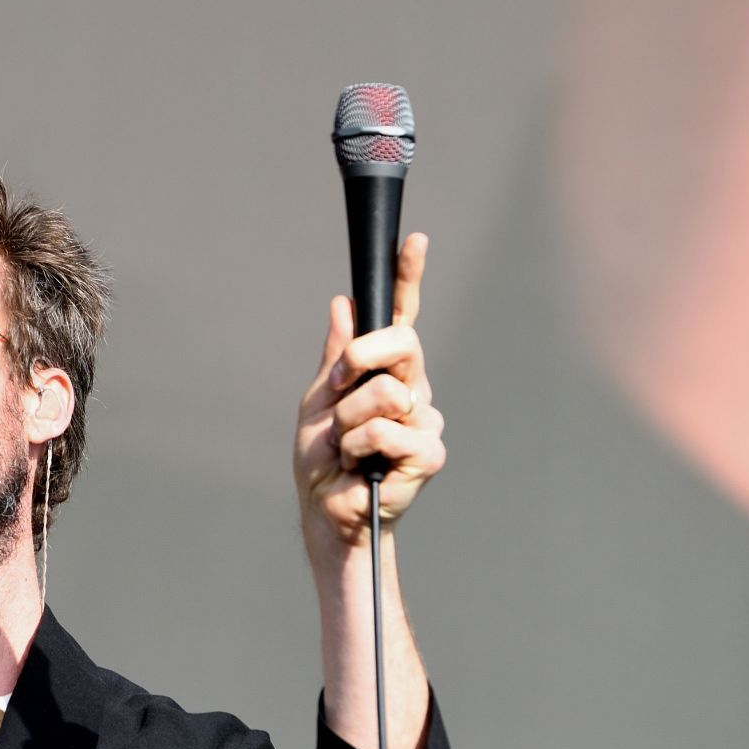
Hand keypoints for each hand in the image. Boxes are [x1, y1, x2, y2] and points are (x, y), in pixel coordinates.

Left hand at [294, 233, 446, 548]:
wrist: (325, 508)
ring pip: (387, 392)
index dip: (410, 277)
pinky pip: (390, 430)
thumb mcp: (319, 398)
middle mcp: (413, 388)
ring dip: (349, 420)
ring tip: (347, 445)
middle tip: (338, 388)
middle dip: (360, 359)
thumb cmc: (323, 459)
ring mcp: (424, 419)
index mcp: (386, 371)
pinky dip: (360, 447)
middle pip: (402, 342)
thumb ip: (336, 355)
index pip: (402, 317)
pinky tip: (361, 465)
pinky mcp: (429, 452)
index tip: (414, 240)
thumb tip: (342, 303)